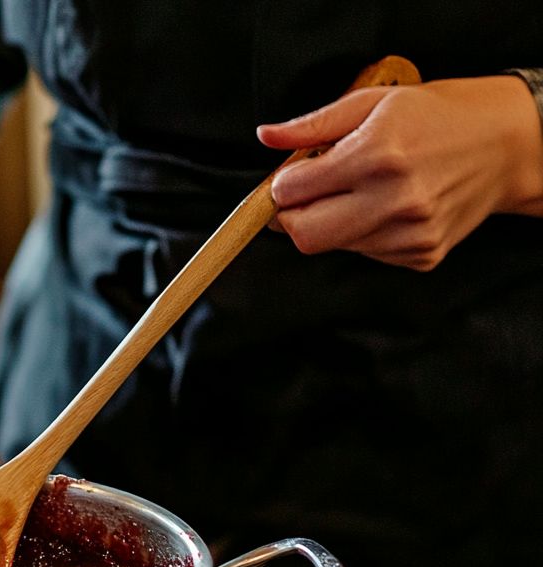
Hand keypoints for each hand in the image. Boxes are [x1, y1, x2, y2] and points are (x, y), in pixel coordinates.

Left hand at [258, 76, 542, 270]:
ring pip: (336, 246)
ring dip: (335, 224)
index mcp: (377, 155)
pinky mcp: (423, 254)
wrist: (508, 144)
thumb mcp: (374, 102)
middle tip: (309, 196)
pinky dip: (365, 234)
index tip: (289, 179)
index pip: (291, 194)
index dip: (280, 188)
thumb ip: (314, 125)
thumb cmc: (441, 116)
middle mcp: (396, 199)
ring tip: (362, 191)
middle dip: (295, 218)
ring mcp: (412, 232)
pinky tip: (388, 207)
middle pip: (306, 236)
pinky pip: (369, 254)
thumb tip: (268, 136)